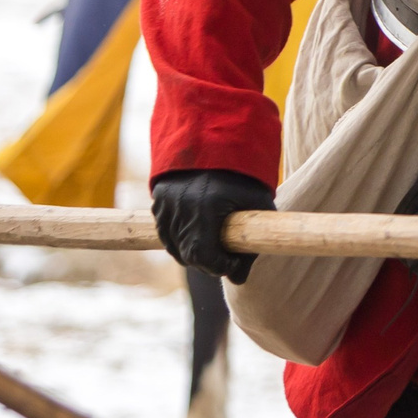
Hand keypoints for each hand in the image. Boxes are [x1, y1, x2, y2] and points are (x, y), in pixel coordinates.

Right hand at [151, 169, 275, 283]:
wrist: (217, 138)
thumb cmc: (244, 173)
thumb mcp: (258, 201)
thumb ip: (253, 241)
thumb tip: (239, 279)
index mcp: (207, 207)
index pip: (204, 256)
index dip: (220, 266)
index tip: (233, 263)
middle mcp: (182, 206)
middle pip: (188, 255)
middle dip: (208, 261)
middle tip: (226, 255)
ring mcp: (166, 203)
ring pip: (174, 246)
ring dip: (192, 251)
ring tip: (213, 242)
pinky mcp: (158, 199)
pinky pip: (165, 231)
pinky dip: (178, 238)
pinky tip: (196, 231)